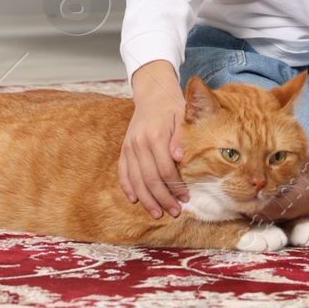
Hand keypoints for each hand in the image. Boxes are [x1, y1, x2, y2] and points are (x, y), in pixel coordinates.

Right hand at [119, 60, 190, 218]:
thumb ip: (180, 137)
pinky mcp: (124, 148)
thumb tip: (180, 157)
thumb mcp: (183, 116)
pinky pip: (123, 171)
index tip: (185, 198)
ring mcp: (129, 146)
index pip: (166, 169)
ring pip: (136, 179)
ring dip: (147, 200)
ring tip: (157, 213)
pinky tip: (135, 200)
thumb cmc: (173, 106)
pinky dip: (127, 187)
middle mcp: (140, 142)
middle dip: (163, 199)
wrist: (153, 93)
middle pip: (150, 179)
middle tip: (175, 212)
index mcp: (156, 135)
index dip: (176, 187)